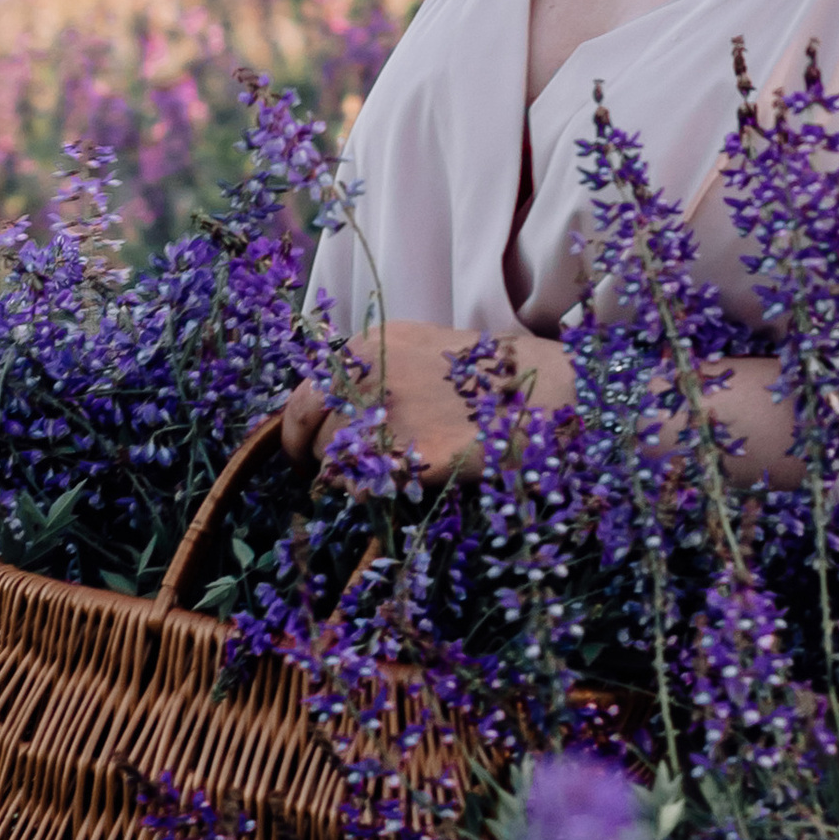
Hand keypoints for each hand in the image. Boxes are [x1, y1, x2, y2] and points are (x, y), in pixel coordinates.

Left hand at [277, 324, 577, 483]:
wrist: (541, 391)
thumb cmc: (485, 373)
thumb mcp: (418, 349)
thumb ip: (372, 372)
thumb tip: (335, 411)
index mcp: (368, 347)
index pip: (304, 395)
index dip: (297, 429)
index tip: (303, 450)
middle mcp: (367, 377)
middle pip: (310, 431)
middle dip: (318, 455)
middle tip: (338, 472)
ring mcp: (385, 417)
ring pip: (333, 462)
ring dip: (347, 475)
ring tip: (379, 475)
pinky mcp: (407, 457)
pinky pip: (362, 486)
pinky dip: (370, 492)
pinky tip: (397, 484)